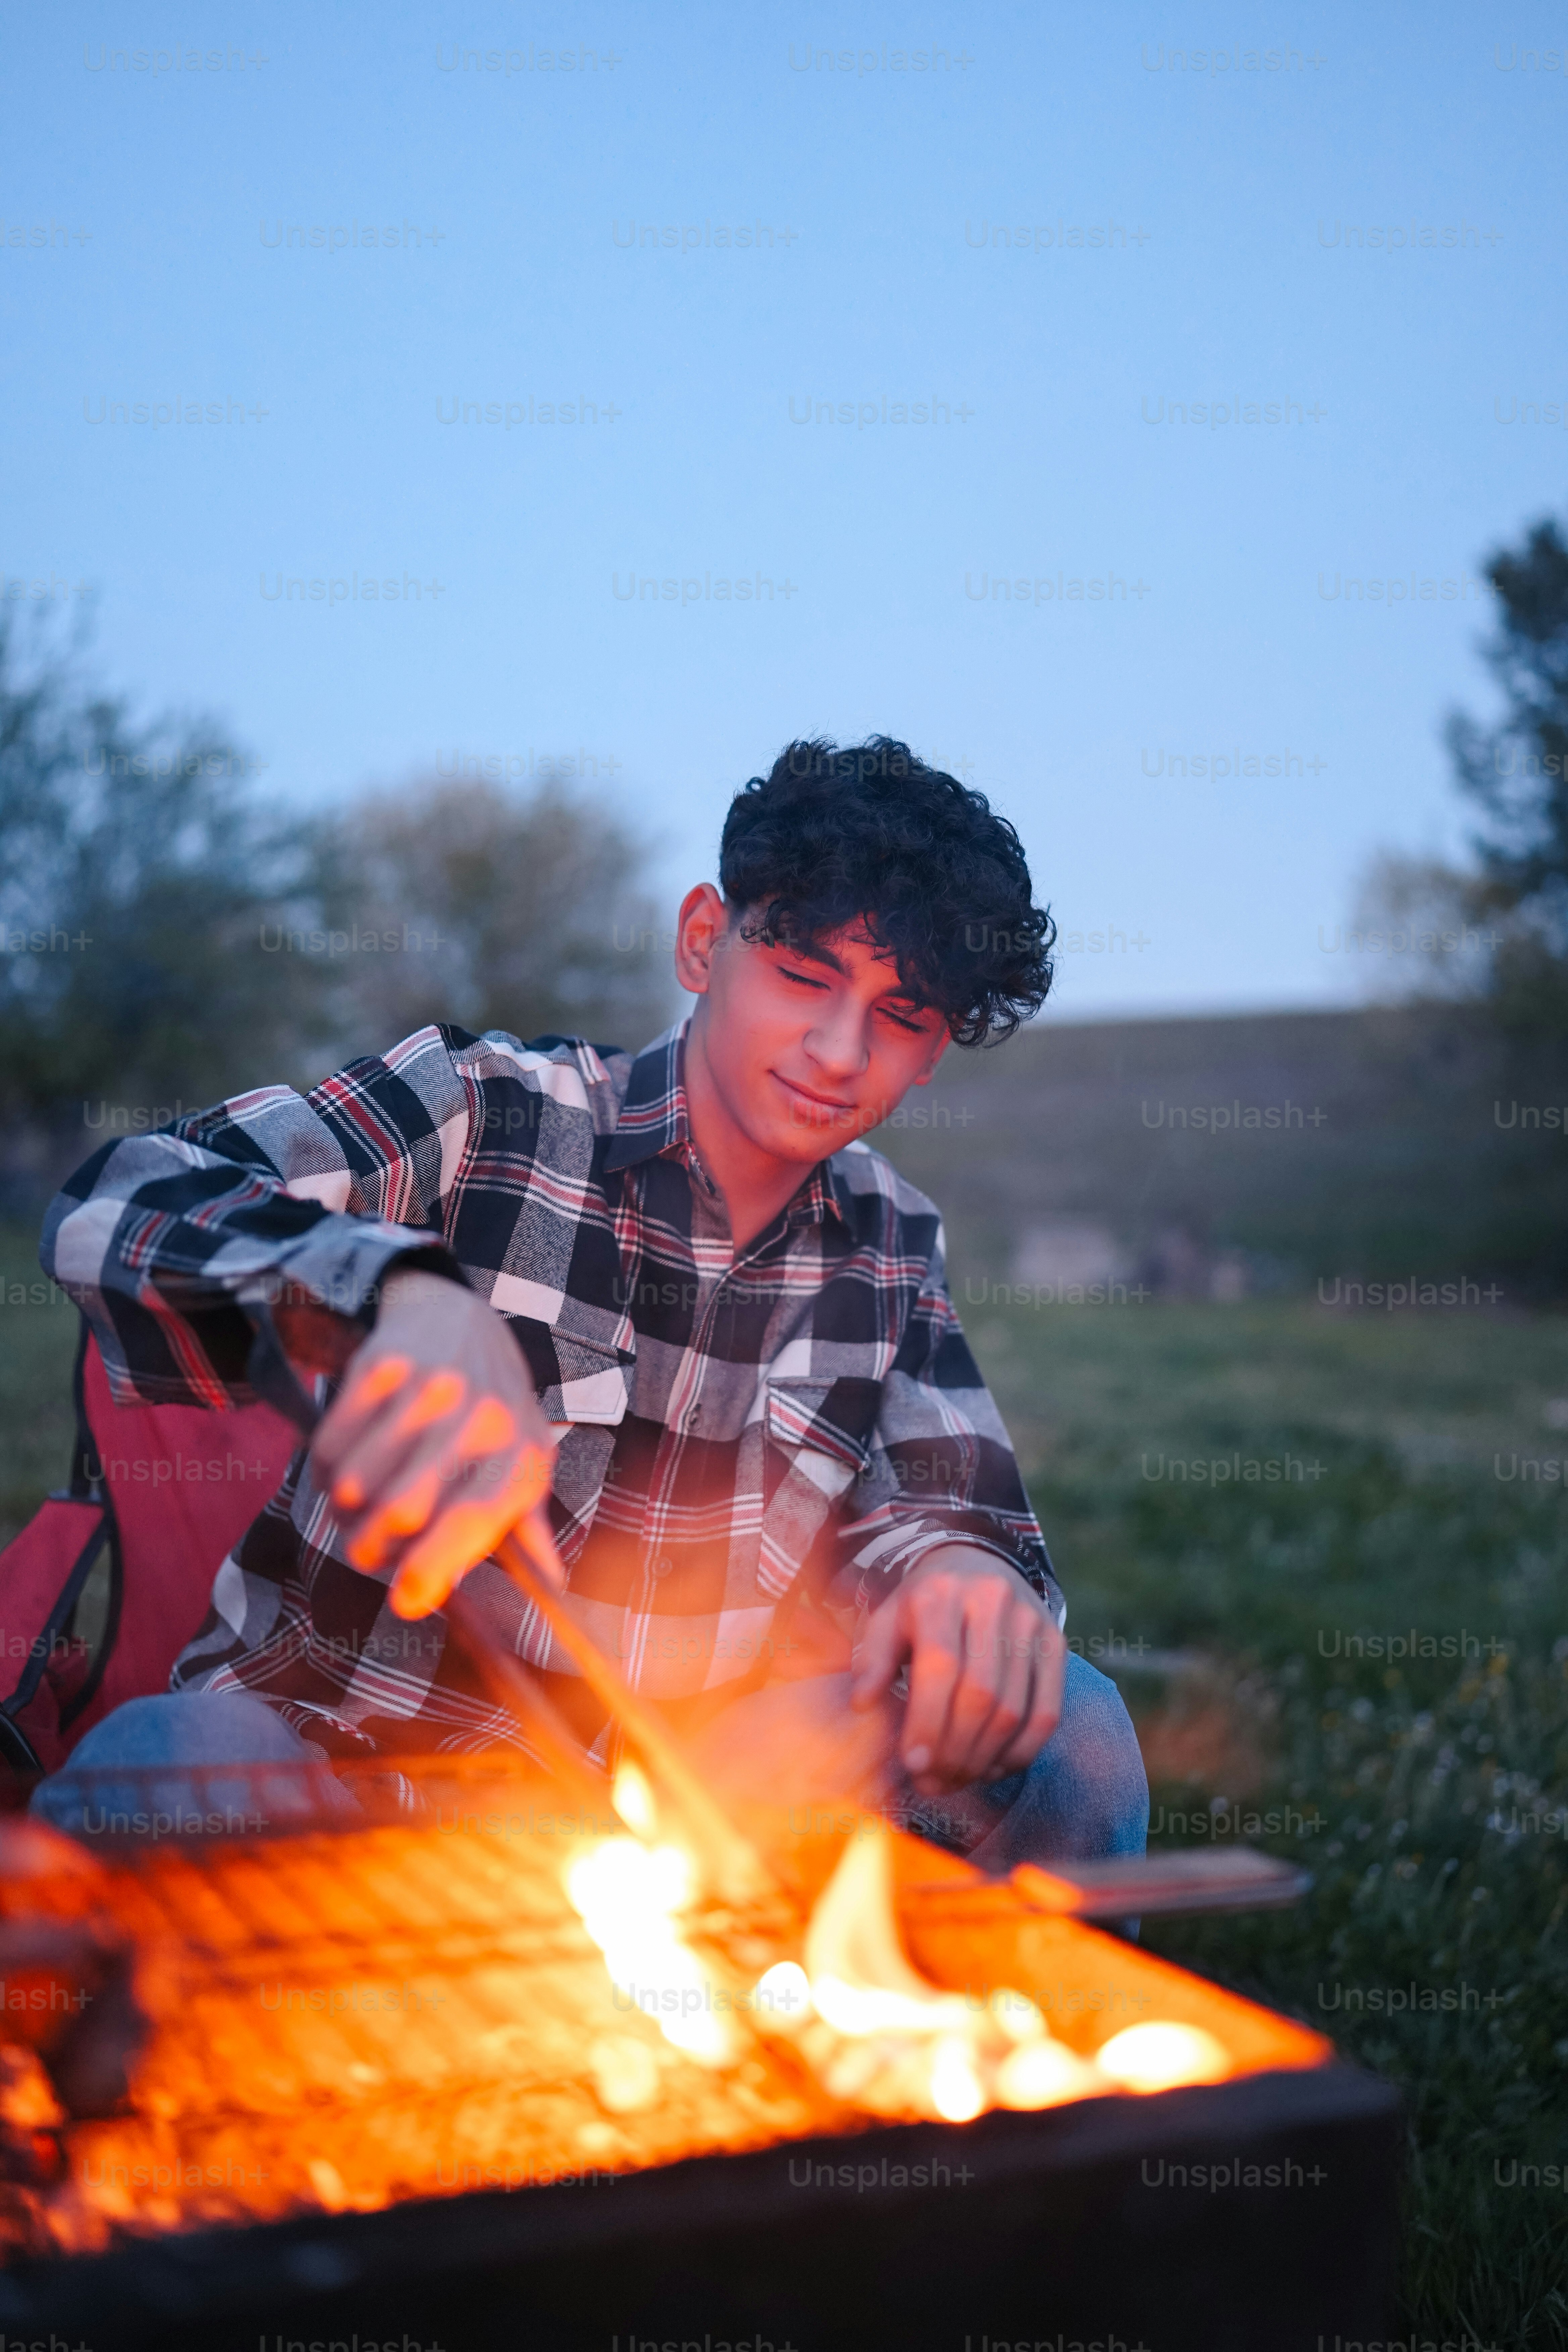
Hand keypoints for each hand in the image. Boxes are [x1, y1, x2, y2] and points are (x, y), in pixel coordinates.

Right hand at [310, 1267, 560, 1618]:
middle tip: (369, 1548)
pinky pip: (329, 1447)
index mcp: (520, 1452)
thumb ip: (527, 1526)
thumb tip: (551, 1586)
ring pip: (356, 1485)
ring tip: (359, 1502)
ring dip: (344, 1511)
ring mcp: (429, 1387)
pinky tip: (346, 1462)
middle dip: (373, 1546)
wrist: (457, 1317)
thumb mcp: (524, 1458)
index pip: (472, 1521)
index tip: (404, 1601)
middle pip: (402, 1512)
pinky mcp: (380, 1366)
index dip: (431, 1570)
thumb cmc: (494, 1407)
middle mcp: (480, 1416)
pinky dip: (325, 1471)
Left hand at [849, 1546, 1064, 1794]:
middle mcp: (992, 1601)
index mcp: (941, 1594)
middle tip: (933, 1783)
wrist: (977, 1564)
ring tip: (955, 1780)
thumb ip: (872, 1659)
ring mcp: (1030, 1622)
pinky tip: (992, 1768)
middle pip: (981, 1694)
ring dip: (984, 1758)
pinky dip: (1021, 1752)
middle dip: (955, 1750)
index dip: (928, 1721)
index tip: (913, 1764)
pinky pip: (1046, 1713)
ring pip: (1014, 1710)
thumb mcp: (888, 1619)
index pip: (941, 1665)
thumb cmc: (923, 1606)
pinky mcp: (1055, 1644)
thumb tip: (861, 1704)